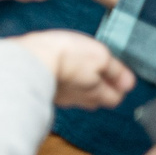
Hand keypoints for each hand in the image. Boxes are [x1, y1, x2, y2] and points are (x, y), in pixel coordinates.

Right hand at [15, 30, 135, 111]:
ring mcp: (59, 97)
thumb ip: (115, 70)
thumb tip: (128, 83)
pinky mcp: (40, 90)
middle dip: (97, 87)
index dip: (117, 85)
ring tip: (72, 69)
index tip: (114, 72)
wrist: (27, 59)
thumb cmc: (65, 55)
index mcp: (97, 93)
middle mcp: (79, 100)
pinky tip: (53, 70)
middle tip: (94, 70)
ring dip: (76, 84)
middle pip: (95, 99)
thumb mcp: (99, 56)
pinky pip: (55, 89)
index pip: (115, 97)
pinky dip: (57, 81)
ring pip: (74, 95)